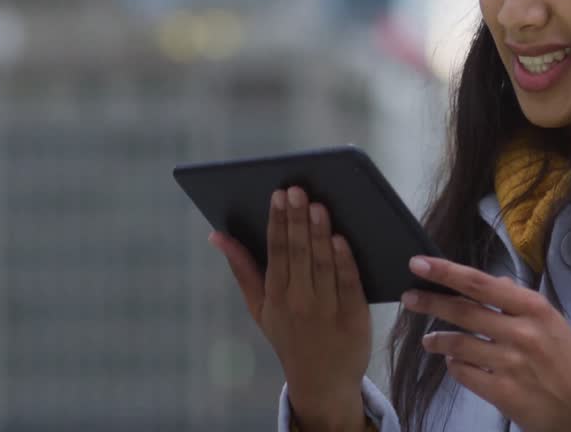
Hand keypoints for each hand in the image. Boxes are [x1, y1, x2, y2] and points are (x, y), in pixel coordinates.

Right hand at [209, 187, 371, 430]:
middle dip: (297, 220)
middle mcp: (298, 301)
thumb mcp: (259, 307)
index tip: (279, 194)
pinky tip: (341, 238)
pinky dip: (344, 261)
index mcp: (275, 295)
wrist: (322, 382)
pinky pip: (348, 283)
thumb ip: (241, 269)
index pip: (275, 251)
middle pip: (297, 253)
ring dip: (319, 234)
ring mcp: (326, 309)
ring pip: (322, 265)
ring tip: (318, 206)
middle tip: (297, 190)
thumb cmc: (290, 335)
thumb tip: (217, 234)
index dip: (277, 221)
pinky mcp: (353, 316)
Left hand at [401, 256, 570, 431]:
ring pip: (456, 344)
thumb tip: (494, 281)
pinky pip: (463, 372)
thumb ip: (518, 300)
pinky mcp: (501, 391)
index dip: (446, 272)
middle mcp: (521, 332)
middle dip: (429, 301)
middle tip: (409, 297)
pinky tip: (453, 361)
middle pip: (462, 311)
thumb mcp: (550, 321)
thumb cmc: (566, 359)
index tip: (419, 263)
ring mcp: (510, 363)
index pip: (480, 283)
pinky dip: (453, 364)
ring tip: (429, 339)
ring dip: (436, 339)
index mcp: (533, 308)